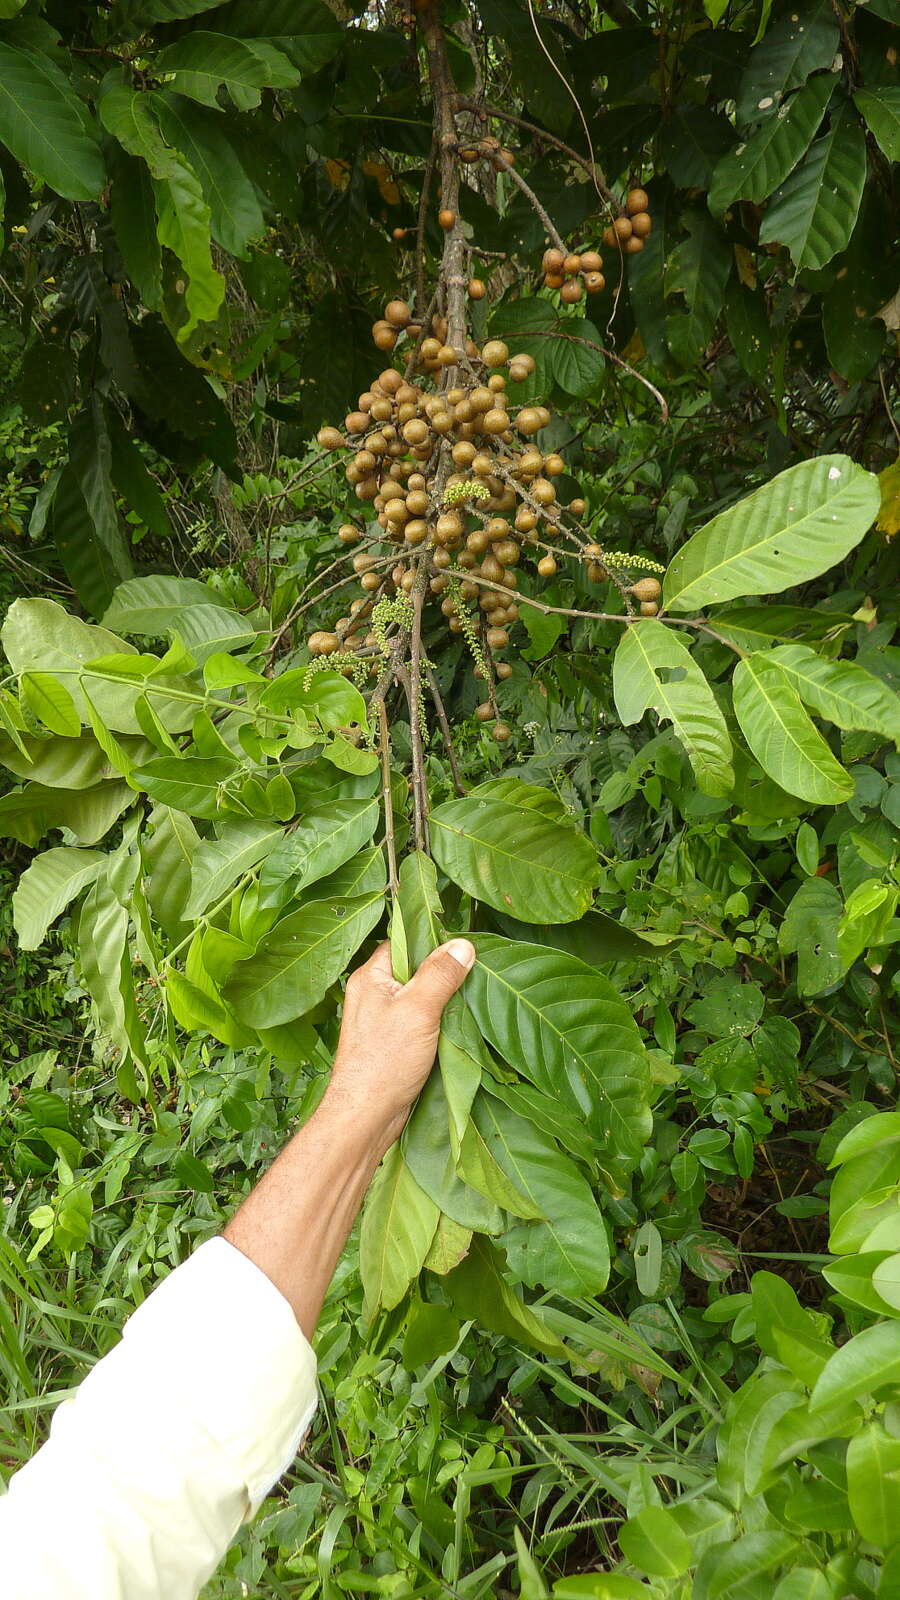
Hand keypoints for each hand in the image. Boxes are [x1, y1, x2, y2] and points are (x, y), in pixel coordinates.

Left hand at [323, 938, 475, 1148]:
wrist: (366, 1116)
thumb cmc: (385, 1061)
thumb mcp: (418, 1010)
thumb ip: (440, 974)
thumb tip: (463, 944)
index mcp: (370, 977)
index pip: (402, 942)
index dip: (431, 940)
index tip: (462, 946)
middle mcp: (373, 994)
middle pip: (414, 969)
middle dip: (442, 973)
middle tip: (473, 974)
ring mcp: (382, 1020)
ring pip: (420, 997)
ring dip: (443, 1001)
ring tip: (469, 1000)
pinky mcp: (392, 1043)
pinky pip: (420, 1021)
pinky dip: (438, 1022)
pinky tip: (457, 1026)